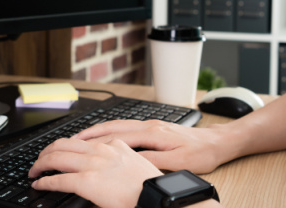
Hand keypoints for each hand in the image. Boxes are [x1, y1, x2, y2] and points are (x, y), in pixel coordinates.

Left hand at [28, 137, 162, 207]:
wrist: (157, 195)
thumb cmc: (149, 186)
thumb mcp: (135, 163)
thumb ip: (118, 159)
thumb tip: (107, 167)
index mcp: (114, 145)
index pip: (81, 140)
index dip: (64, 145)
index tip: (58, 151)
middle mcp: (101, 151)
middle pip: (63, 144)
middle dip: (47, 151)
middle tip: (40, 160)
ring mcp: (93, 165)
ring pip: (56, 158)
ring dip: (41, 164)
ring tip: (35, 171)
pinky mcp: (87, 182)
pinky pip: (57, 180)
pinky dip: (44, 182)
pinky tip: (39, 184)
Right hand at [71, 119, 229, 173]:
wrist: (218, 142)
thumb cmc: (202, 153)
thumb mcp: (178, 162)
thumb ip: (153, 160)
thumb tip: (129, 160)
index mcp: (153, 134)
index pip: (116, 138)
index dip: (94, 143)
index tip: (77, 148)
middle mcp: (149, 125)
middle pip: (111, 127)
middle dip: (88, 134)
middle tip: (67, 142)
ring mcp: (150, 124)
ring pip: (117, 125)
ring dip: (96, 130)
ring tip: (77, 138)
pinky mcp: (153, 127)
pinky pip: (125, 127)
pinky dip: (109, 130)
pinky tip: (102, 136)